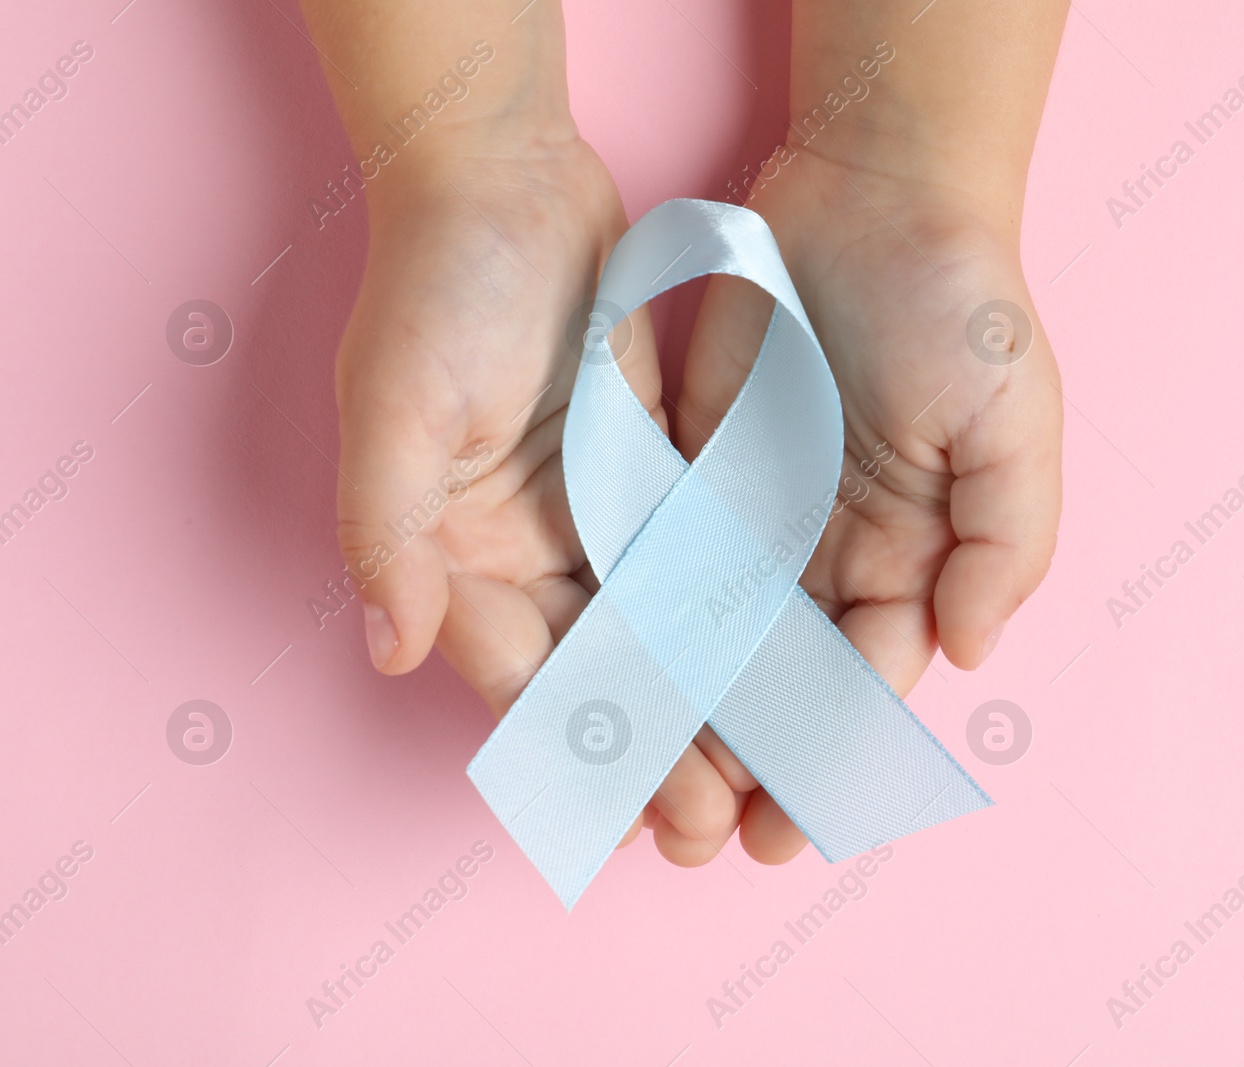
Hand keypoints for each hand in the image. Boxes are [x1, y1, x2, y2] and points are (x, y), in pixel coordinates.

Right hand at [332, 134, 806, 865]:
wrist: (504, 181)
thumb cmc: (434, 289)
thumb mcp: (392, 409)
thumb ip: (388, 533)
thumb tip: (391, 647)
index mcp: (459, 559)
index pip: (525, 681)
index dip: (581, 756)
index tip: (634, 824)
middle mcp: (527, 556)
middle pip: (600, 679)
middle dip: (653, 754)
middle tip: (713, 828)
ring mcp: (592, 519)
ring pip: (657, 638)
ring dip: (702, 708)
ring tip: (758, 777)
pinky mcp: (650, 478)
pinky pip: (696, 566)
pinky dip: (732, 622)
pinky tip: (780, 671)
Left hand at [675, 148, 1062, 851]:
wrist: (876, 194)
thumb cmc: (964, 308)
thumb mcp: (1016, 425)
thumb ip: (1004, 545)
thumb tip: (968, 655)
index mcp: (914, 560)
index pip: (869, 680)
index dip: (833, 755)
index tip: (793, 825)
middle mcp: (834, 557)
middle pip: (785, 682)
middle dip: (753, 763)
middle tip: (707, 841)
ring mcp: (759, 519)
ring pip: (716, 642)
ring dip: (688, 720)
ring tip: (645, 793)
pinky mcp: (694, 474)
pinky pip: (664, 563)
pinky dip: (640, 629)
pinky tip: (607, 688)